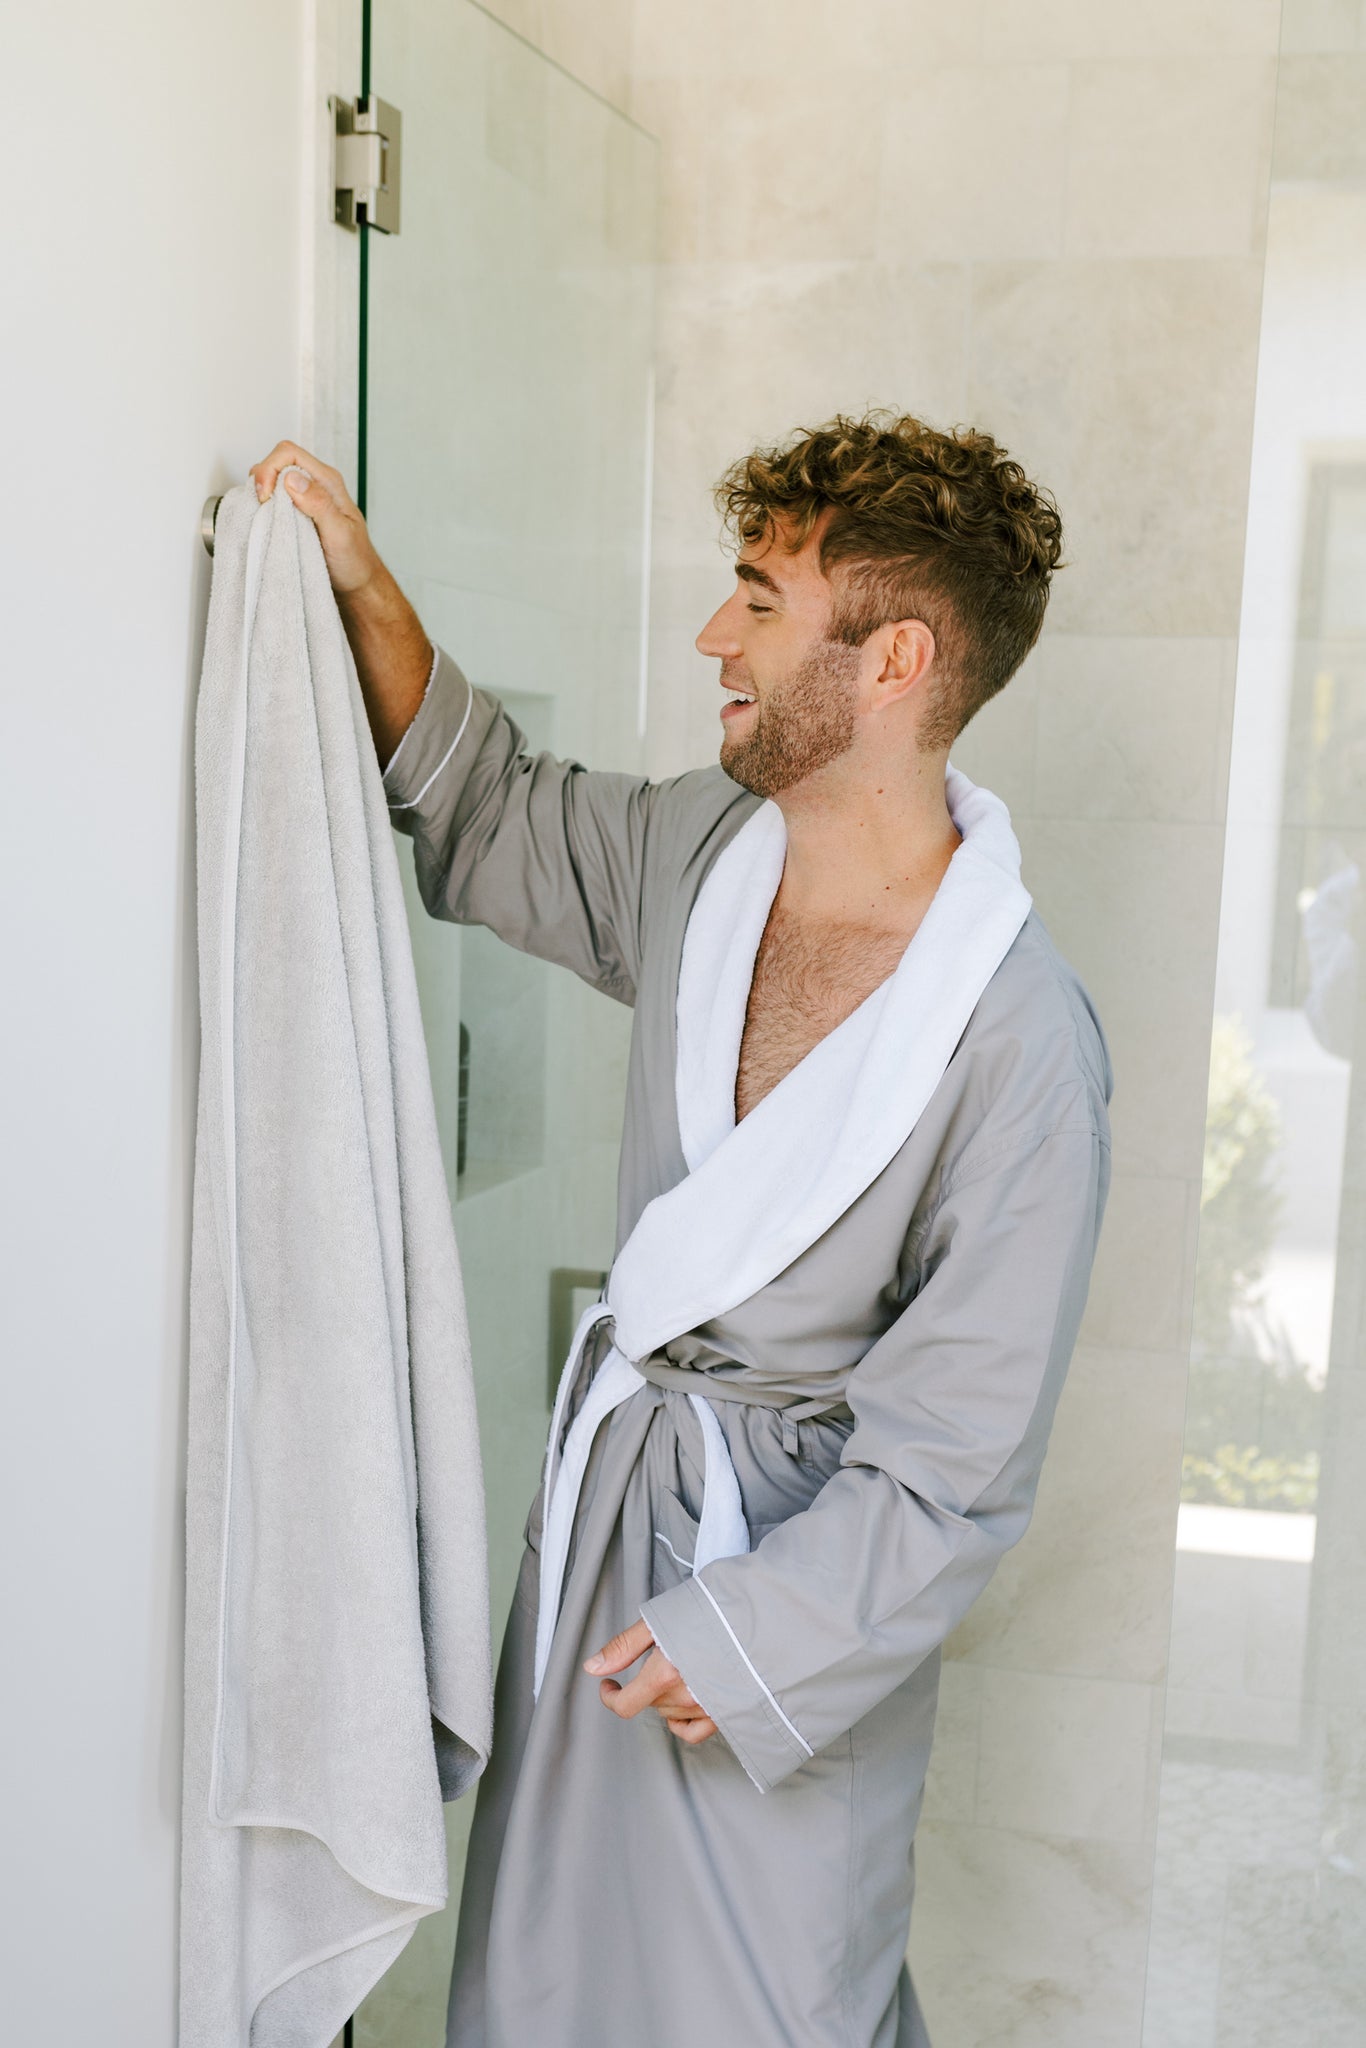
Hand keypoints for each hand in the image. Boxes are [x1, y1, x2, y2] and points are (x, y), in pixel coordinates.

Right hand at [248, 441, 381, 598]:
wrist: (358, 582)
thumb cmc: (354, 561)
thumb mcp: (340, 534)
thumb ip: (319, 504)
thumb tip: (293, 479)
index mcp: (327, 481)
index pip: (289, 453)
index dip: (270, 469)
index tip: (265, 497)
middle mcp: (315, 483)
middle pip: (278, 461)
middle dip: (262, 478)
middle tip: (261, 507)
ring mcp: (306, 496)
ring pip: (273, 478)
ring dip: (262, 491)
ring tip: (264, 515)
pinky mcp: (297, 511)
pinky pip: (274, 497)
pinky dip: (264, 505)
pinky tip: (267, 521)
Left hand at [585, 1619, 718, 1745]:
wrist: (759, 1616)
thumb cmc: (712, 1611)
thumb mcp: (660, 1621)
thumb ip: (624, 1647)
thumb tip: (594, 1667)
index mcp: (666, 1673)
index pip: (625, 1704)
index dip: (610, 1697)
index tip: (609, 1684)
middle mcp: (686, 1696)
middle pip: (650, 1703)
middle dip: (645, 1684)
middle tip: (657, 1656)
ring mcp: (707, 1707)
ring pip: (670, 1713)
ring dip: (665, 1697)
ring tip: (678, 1668)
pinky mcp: (726, 1712)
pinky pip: (694, 1732)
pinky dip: (683, 1722)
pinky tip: (682, 1706)